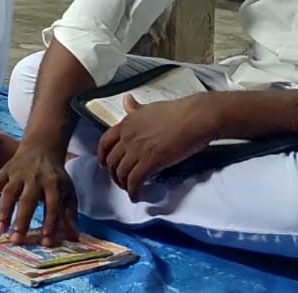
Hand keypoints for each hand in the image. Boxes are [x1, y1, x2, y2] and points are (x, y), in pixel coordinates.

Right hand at [0, 143, 79, 245]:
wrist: (41, 149)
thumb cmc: (55, 177)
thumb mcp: (68, 192)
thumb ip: (69, 214)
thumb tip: (73, 237)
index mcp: (54, 184)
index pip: (52, 205)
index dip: (50, 222)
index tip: (45, 240)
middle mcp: (35, 178)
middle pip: (27, 199)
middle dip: (21, 219)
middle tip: (16, 239)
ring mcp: (18, 173)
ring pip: (9, 192)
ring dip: (3, 211)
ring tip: (0, 229)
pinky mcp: (5, 170)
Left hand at [97, 94, 215, 201]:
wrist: (195, 117)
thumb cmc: (176, 111)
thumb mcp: (149, 107)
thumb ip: (135, 108)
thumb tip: (126, 100)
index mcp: (126, 123)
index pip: (104, 142)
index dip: (102, 156)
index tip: (105, 164)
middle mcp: (127, 136)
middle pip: (111, 160)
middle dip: (114, 173)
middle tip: (120, 180)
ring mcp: (137, 149)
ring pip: (121, 172)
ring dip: (123, 184)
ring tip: (130, 190)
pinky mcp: (150, 161)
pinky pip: (134, 180)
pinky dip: (133, 191)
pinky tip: (136, 196)